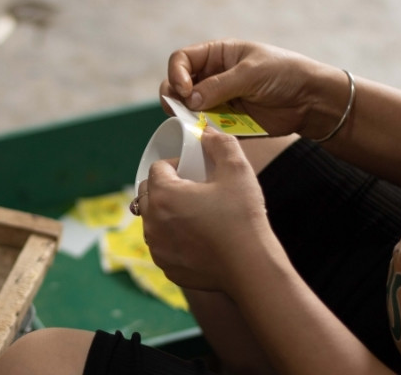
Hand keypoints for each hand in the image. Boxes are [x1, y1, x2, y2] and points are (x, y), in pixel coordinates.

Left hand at [139, 128, 283, 291]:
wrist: (251, 266)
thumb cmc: (242, 218)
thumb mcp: (237, 171)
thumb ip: (220, 144)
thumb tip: (207, 133)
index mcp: (163, 194)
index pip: (157, 168)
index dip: (176, 165)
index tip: (195, 171)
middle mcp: (152, 221)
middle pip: (148, 192)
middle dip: (165, 187)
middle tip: (193, 191)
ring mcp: (156, 246)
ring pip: (152, 219)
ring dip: (165, 212)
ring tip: (193, 213)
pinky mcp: (165, 265)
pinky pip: (161, 243)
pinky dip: (172, 237)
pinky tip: (195, 238)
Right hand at [159, 39, 346, 137]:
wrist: (311, 101)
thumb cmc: (285, 74)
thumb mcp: (251, 72)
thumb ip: (219, 85)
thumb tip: (189, 100)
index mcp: (216, 55)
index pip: (181, 60)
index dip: (176, 74)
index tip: (185, 90)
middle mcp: (211, 77)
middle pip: (176, 84)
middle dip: (174, 96)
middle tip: (182, 108)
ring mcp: (215, 101)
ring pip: (185, 108)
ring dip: (184, 115)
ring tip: (194, 121)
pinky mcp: (223, 122)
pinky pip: (202, 127)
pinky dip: (198, 131)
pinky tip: (205, 133)